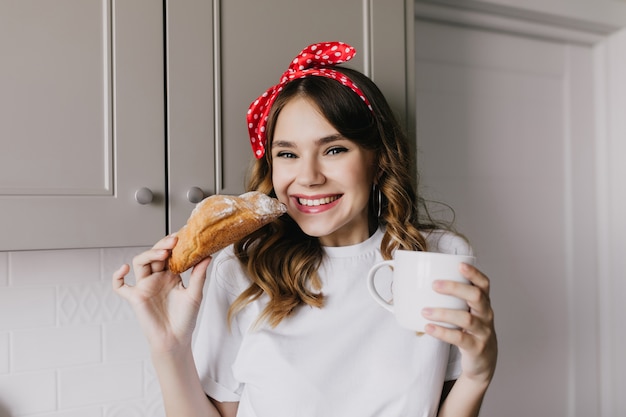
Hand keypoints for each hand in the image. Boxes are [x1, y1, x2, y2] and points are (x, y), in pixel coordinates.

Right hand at [112, 235, 211, 353]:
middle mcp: (157, 277)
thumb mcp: (195, 294)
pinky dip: (117, 277)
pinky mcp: (135, 297)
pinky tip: (124, 268)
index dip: (174, 245)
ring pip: (140, 263)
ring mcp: (145, 286)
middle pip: (155, 254)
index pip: (170, 254)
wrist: (176, 339)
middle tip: (174, 241)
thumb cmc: (186, 319)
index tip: (183, 236)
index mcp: (172, 274)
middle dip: (163, 246)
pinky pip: (120, 286)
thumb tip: (208, 256)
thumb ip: (199, 275)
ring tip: (163, 254)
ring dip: (149, 255)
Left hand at [422, 263, 497, 383]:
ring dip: (443, 313)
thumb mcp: (465, 311)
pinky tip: (428, 328)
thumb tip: (415, 285)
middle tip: (434, 285)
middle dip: (455, 288)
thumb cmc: (468, 329)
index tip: (459, 264)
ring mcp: (483, 331)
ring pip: (466, 319)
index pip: (484, 284)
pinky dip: (442, 332)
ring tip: (425, 311)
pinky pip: (459, 338)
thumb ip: (450, 299)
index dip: (474, 273)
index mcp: (483, 302)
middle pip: (476, 296)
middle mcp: (486, 314)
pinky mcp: (476, 347)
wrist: (483, 360)